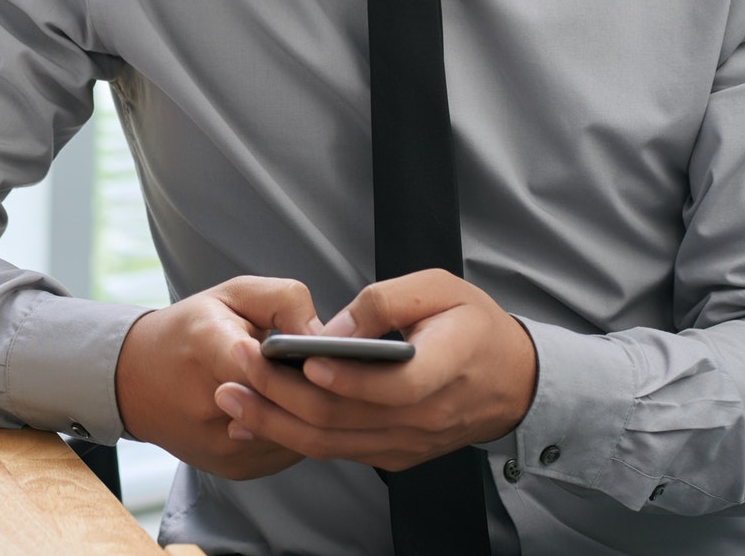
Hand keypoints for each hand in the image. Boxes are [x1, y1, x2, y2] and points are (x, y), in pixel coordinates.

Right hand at [113, 276, 322, 480]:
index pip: (265, 365)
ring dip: (313, 413)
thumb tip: (324, 337)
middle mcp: (209, 406)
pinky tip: (294, 409)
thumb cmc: (189, 330)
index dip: (303, 358)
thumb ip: (284, 301)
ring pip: (297, 435)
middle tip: (336, 371)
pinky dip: (299, 430)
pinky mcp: (233, 468)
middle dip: (321, 389)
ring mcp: (222, 445)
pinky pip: (289, 452)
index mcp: (205, 347)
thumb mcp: (232, 294)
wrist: (134, 381)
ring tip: (316, 388)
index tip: (325, 350)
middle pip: (289, 406)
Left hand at [211, 269, 537, 472]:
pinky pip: (339, 451)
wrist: (514, 382)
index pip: (391, 386)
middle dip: (282, 395)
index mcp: (444, 370)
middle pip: (345, 419)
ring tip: (231, 397)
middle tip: (238, 367)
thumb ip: (388, 301)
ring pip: (333, 444)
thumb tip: (335, 329)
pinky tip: (259, 419)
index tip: (303, 358)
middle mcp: (424, 418)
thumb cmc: (475, 326)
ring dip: (276, 423)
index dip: (346, 377)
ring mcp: (408, 443)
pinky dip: (295, 438)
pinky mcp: (395, 455)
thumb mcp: (441, 288)